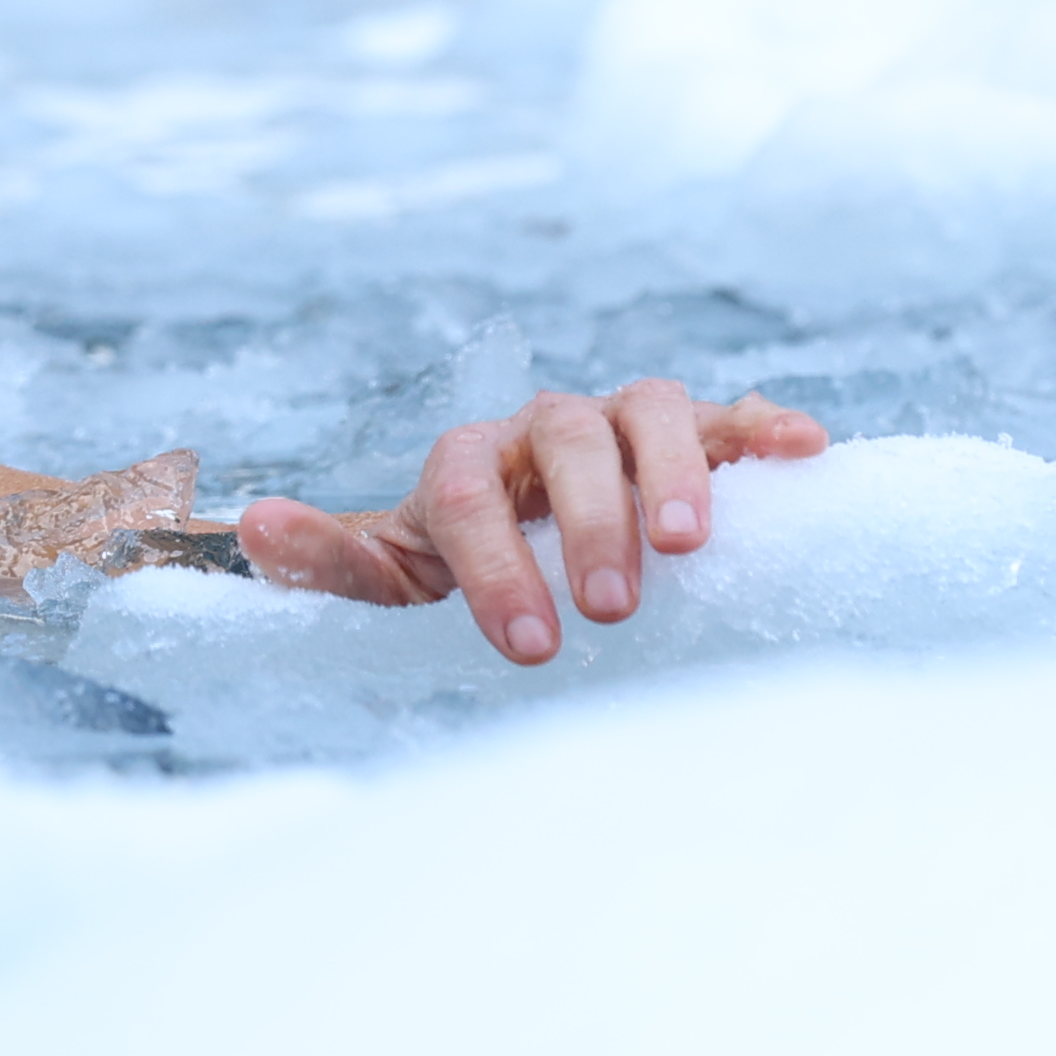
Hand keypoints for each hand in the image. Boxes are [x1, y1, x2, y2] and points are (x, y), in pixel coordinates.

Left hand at [234, 383, 825, 663]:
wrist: (530, 534)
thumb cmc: (463, 565)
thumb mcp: (394, 574)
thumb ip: (332, 561)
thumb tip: (251, 527)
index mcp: (467, 463)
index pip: (467, 492)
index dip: (495, 563)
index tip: (529, 646)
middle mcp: (543, 429)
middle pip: (562, 439)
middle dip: (586, 522)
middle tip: (611, 610)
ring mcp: (620, 423)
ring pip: (645, 409)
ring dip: (669, 469)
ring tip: (691, 546)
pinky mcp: (694, 435)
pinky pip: (729, 414)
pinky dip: (762, 426)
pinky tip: (804, 449)